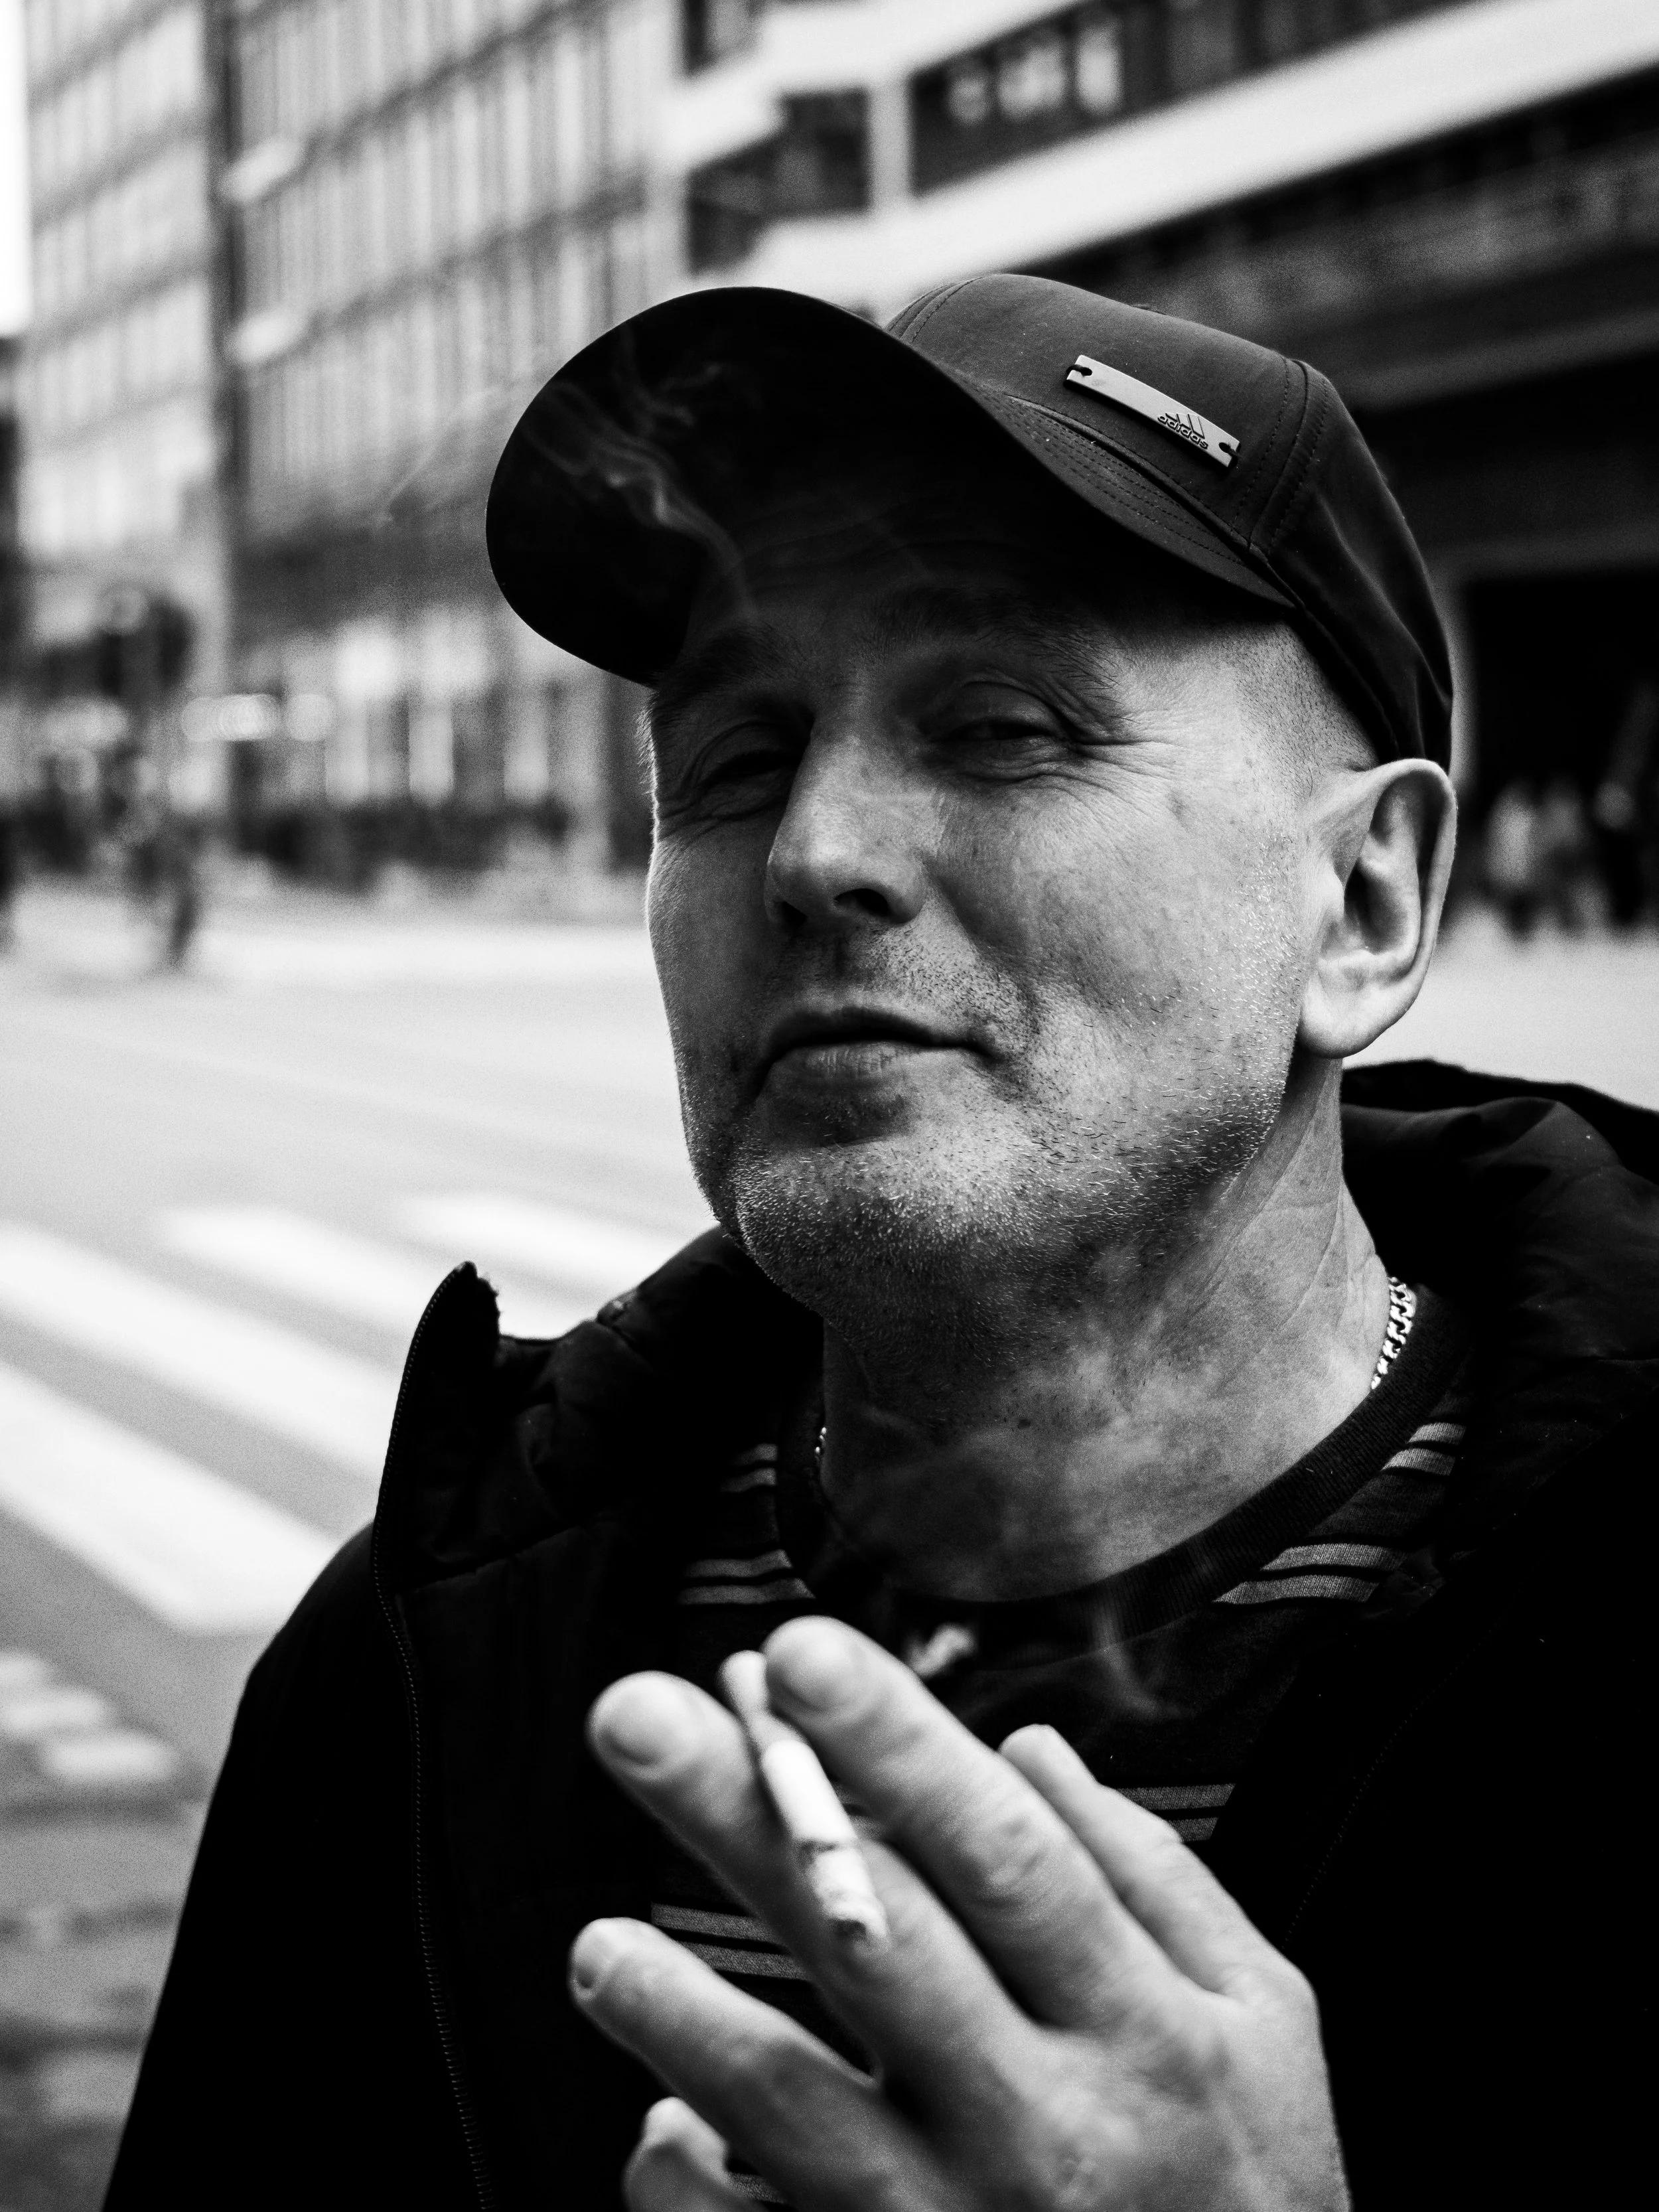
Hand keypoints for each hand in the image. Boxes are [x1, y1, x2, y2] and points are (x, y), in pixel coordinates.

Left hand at [572, 1616, 1348, 2211]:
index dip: (895, 1745)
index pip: (1000, 1851)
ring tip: (604, 1947)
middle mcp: (1044, 2118)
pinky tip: (657, 2126)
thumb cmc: (1253, 2193)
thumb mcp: (1263, 2024)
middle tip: (641, 1716)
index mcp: (1141, 2022)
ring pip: (790, 2102)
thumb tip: (1026, 1748)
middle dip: (750, 1813)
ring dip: (683, 2013)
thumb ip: (1154, 1874)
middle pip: (873, 1935)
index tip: (800, 1652)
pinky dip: (688, 2178)